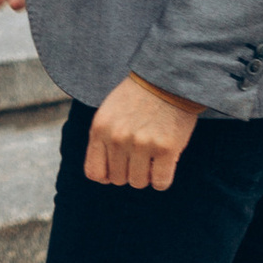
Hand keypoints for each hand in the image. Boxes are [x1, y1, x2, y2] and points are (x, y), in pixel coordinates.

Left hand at [83, 74, 202, 190]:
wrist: (168, 79)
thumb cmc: (138, 97)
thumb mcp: (109, 112)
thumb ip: (102, 140)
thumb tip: (104, 178)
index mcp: (100, 129)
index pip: (94, 172)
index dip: (107, 175)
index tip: (119, 167)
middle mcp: (117, 138)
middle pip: (118, 179)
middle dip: (129, 171)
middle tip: (141, 155)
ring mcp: (141, 144)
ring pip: (138, 182)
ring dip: (146, 175)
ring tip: (153, 156)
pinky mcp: (166, 149)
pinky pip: (160, 183)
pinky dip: (162, 179)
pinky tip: (165, 162)